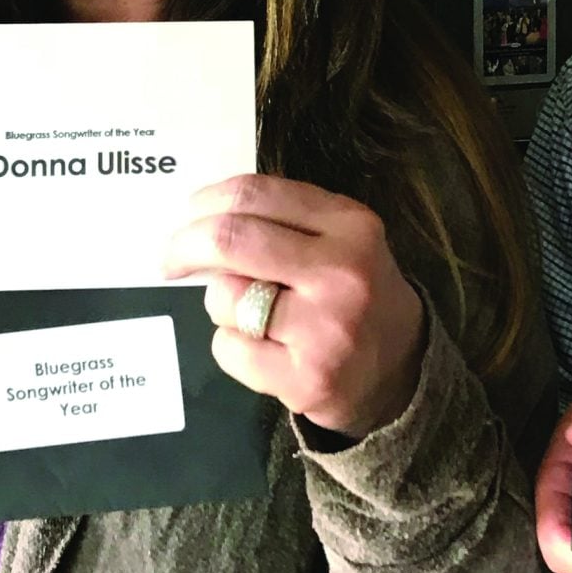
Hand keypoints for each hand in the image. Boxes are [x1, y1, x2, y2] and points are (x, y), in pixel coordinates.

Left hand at [162, 175, 426, 439]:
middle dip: (185, 246)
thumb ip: (284, 221)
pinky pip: (229, 349)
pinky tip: (265, 351)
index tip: (189, 214)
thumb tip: (201, 217)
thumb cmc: (355, 296)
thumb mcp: (341, 241)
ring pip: (225, 297)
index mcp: (350, 226)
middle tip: (170, 260)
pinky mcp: (308, 379)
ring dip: (221, 305)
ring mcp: (326, 330)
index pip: (255, 194)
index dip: (206, 201)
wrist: (401, 372)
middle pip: (231, 238)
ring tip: (255, 317)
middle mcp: (342, 273)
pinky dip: (231, 347)